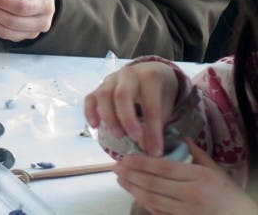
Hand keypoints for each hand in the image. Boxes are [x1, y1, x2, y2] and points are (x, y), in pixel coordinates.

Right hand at [84, 60, 178, 157]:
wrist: (149, 72)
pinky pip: (90, 98)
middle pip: (121, 96)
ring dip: (109, 118)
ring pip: (103, 96)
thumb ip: (156, 125)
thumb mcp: (164, 106)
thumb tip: (148, 150)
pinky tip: (95, 126)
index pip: (150, 107)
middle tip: (134, 139)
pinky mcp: (99, 86)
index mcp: (150, 77)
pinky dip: (90, 112)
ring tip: (119, 135)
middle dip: (127, 121)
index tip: (155, 151)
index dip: (152, 131)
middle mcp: (128, 74)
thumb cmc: (158, 93)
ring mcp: (111, 79)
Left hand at [114, 141, 257, 214]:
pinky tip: (135, 193)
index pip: (163, 168)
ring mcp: (187, 212)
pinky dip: (144, 202)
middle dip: (130, 175)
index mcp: (200, 177)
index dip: (141, 162)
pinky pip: (158, 212)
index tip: (125, 157)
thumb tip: (180, 138)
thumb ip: (196, 154)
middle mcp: (192, 195)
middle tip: (116, 167)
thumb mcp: (215, 170)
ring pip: (151, 199)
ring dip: (132, 189)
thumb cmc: (228, 192)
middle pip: (153, 183)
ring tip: (120, 179)